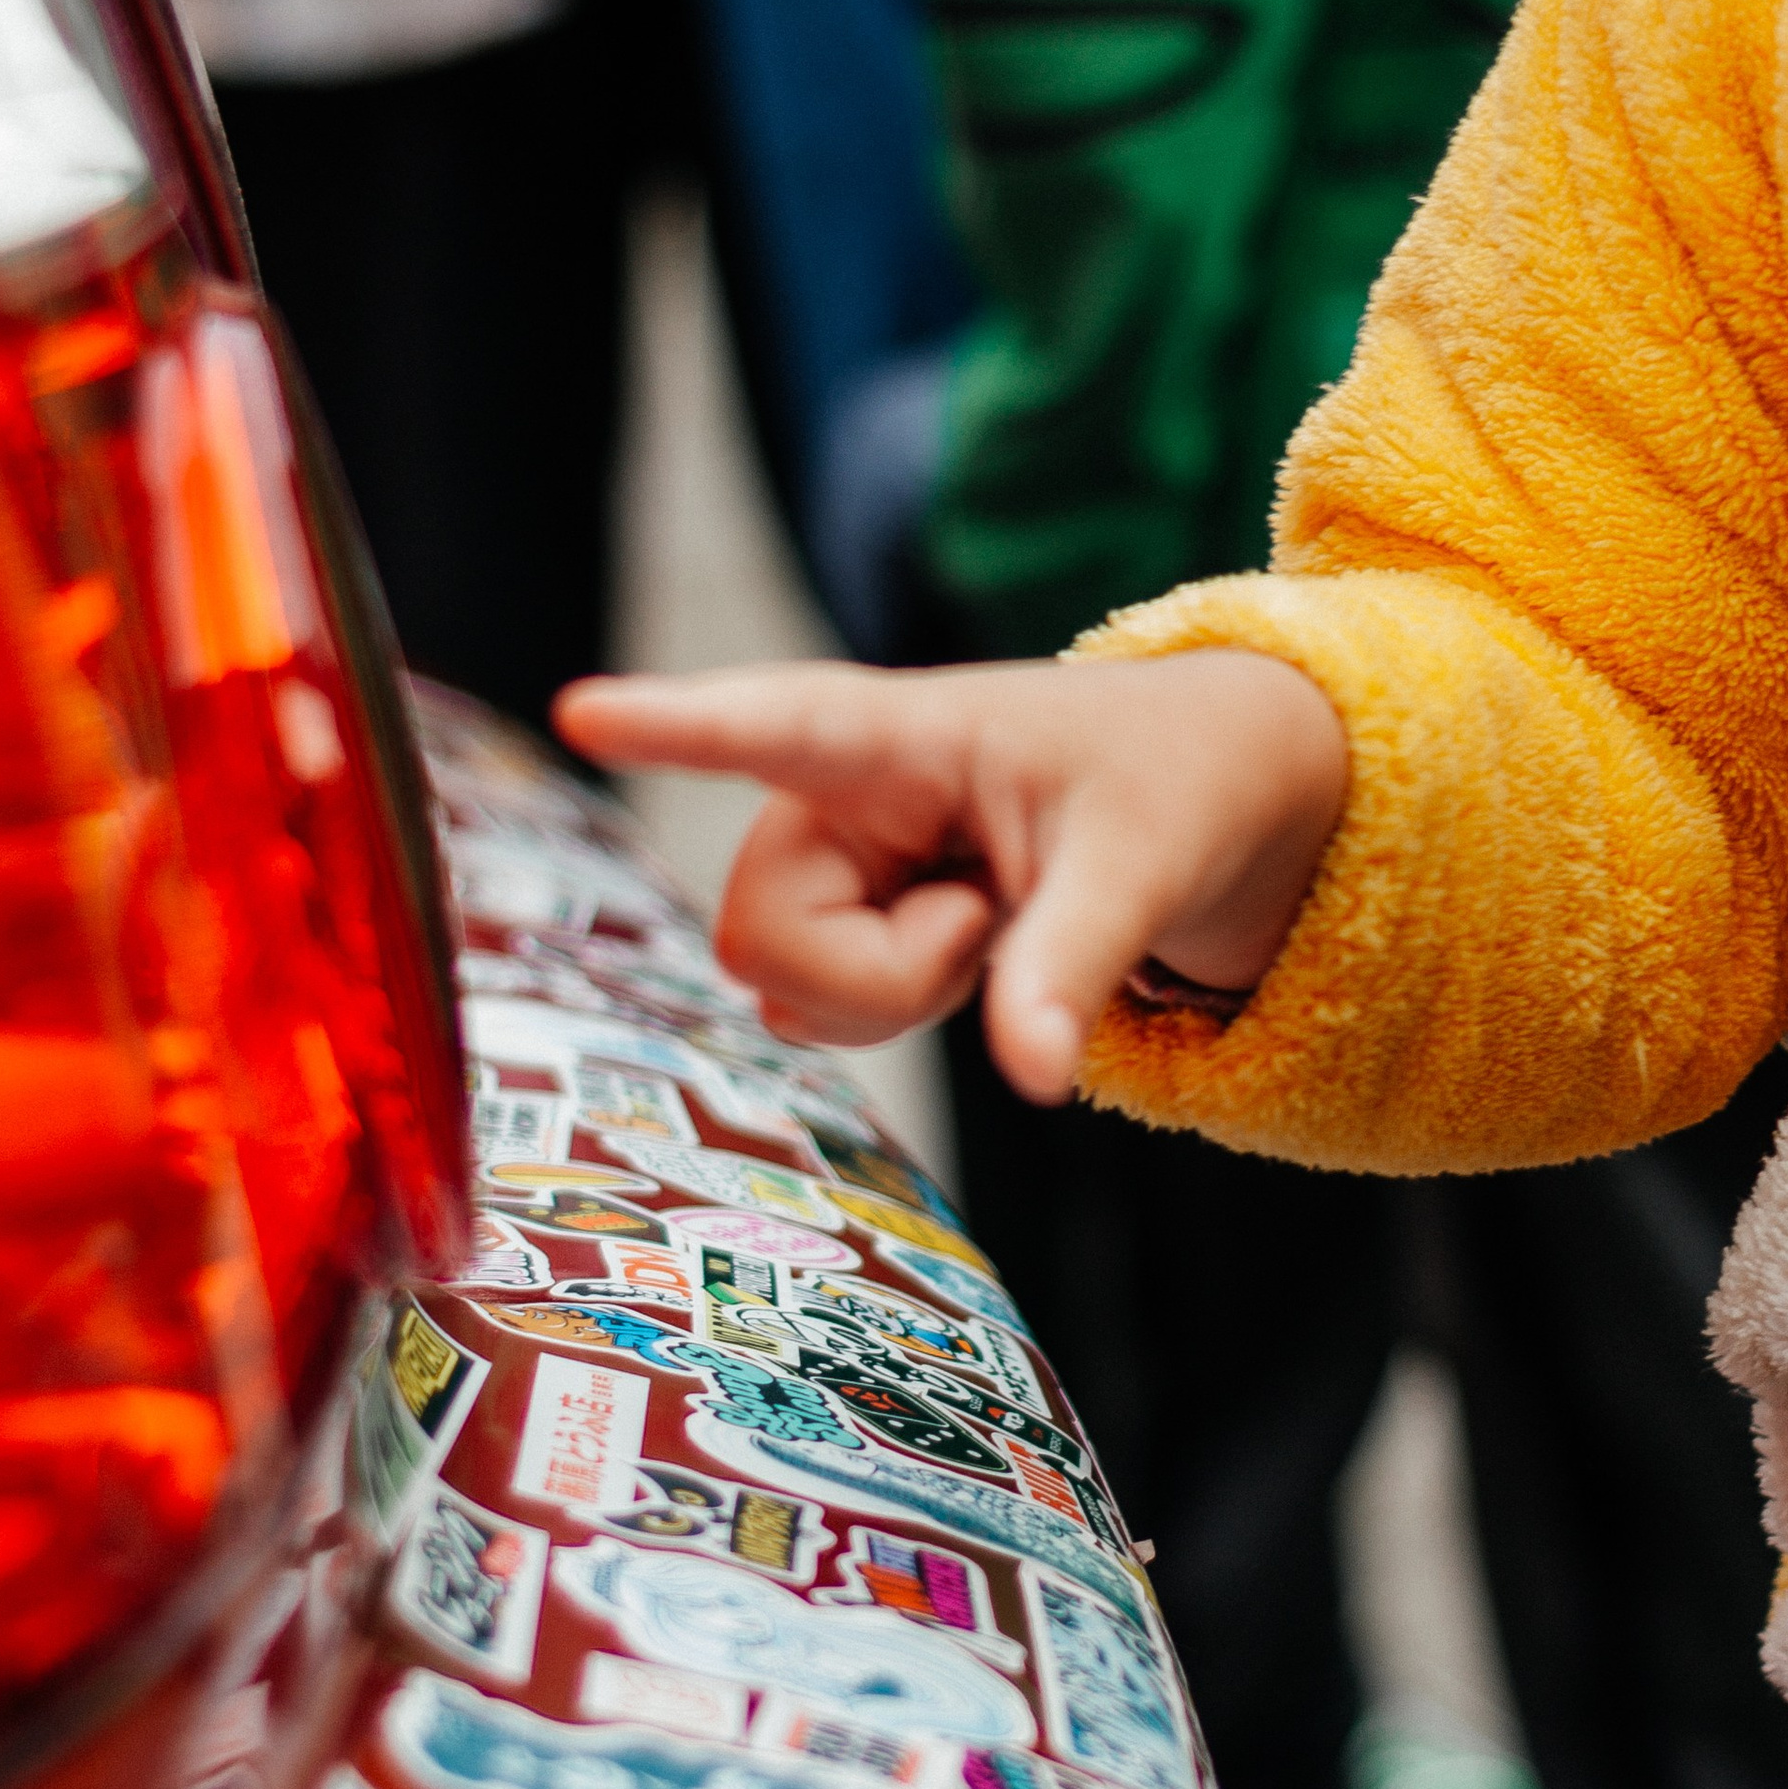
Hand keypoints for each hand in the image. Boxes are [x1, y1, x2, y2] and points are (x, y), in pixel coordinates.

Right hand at [556, 650, 1349, 1104]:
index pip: (777, 723)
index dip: (677, 725)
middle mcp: (837, 790)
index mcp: (907, 733)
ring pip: (780, 981)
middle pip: (765, 931)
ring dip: (890, 991)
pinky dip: (890, 1006)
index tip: (583, 711)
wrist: (1204, 797)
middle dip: (879, 972)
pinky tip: (964, 945)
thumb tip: (1030, 1078)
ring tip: (988, 915)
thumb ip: (1072, 967)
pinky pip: (811, 1006)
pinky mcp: (838, 912)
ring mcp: (829, 857)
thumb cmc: (1169, 787)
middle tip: (992, 915)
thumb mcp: (1144, 869)